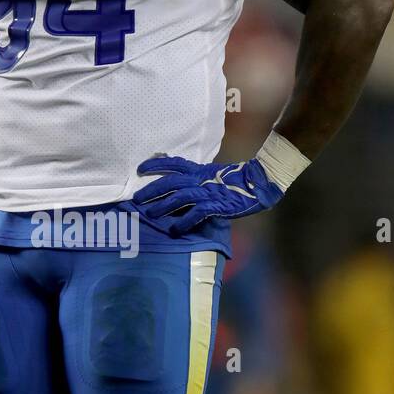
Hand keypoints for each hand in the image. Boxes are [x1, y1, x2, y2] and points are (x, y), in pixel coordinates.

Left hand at [133, 155, 283, 234]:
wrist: (257, 183)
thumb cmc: (234, 180)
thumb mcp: (211, 173)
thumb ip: (195, 176)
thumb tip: (177, 181)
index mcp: (198, 170)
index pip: (173, 163)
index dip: (156, 165)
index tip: (140, 169)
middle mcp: (199, 179)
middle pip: (170, 182)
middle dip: (152, 190)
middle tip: (136, 198)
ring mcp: (207, 192)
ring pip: (179, 197)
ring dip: (163, 206)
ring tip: (150, 214)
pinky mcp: (216, 205)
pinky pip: (196, 213)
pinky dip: (184, 221)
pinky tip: (174, 229)